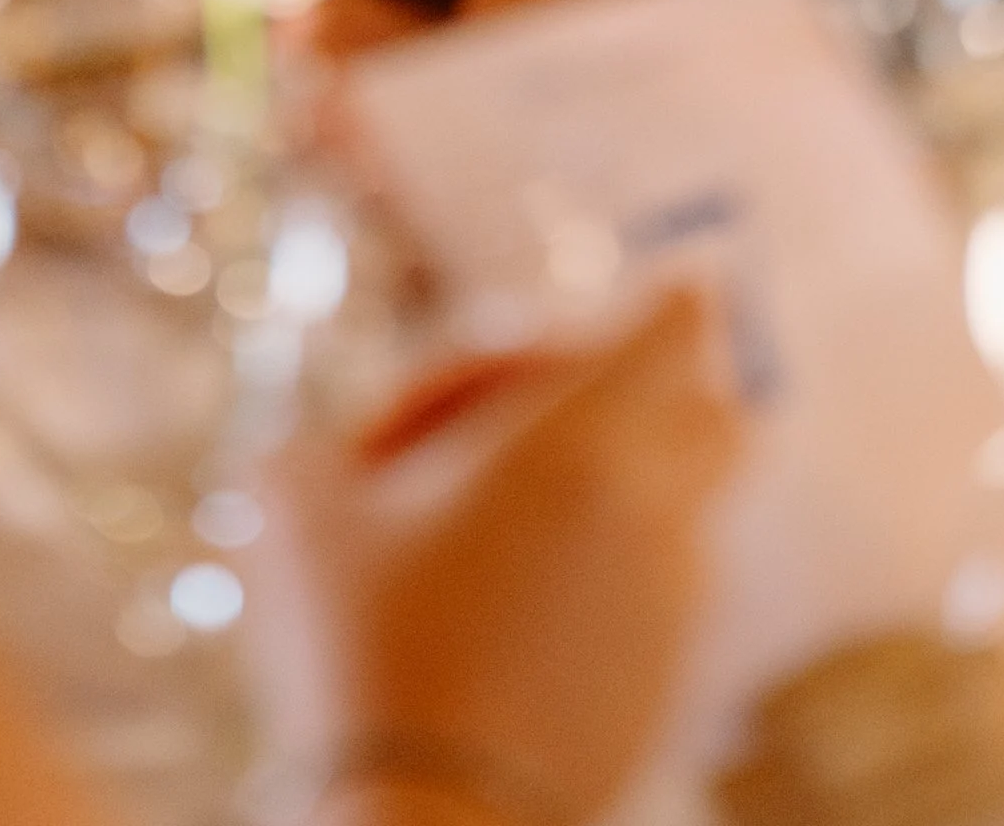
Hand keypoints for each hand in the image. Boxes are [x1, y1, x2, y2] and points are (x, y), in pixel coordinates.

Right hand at [255, 291, 741, 825]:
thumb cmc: (365, 653)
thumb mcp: (294, 513)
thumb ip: (318, 450)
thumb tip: (329, 462)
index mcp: (586, 439)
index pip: (679, 321)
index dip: (630, 311)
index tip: (533, 352)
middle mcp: (658, 514)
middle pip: (709, 408)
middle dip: (633, 397)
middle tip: (516, 434)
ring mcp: (675, 610)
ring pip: (677, 510)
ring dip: (599, 499)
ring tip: (474, 544)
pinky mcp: (666, 692)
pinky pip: (653, 602)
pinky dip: (596, 587)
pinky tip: (494, 627)